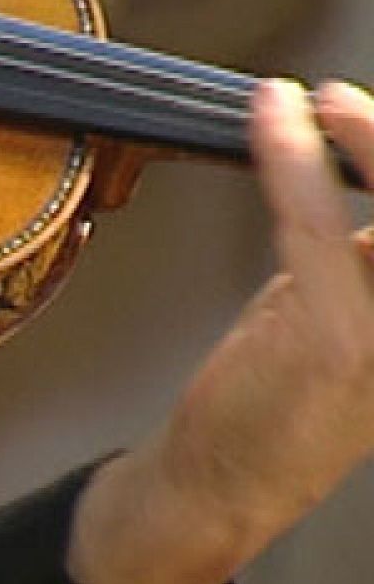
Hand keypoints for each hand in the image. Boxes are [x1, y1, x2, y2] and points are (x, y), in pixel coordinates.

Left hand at [67, 79, 373, 583]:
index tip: (359, 113)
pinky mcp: (341, 340)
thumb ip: (367, 249)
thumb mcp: (349, 311)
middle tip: (340, 100)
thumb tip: (361, 158)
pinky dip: (293, 157)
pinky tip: (273, 118)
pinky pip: (316, 222)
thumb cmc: (282, 395)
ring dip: (360, 137)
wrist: (224, 483)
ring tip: (315, 102)